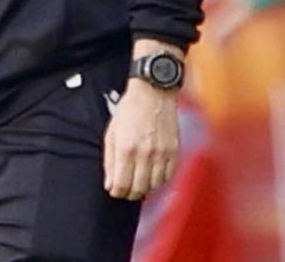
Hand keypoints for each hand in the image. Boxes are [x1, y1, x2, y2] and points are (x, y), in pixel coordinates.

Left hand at [103, 77, 180, 200]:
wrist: (153, 91)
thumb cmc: (130, 110)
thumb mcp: (111, 134)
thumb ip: (110, 162)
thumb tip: (110, 185)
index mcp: (126, 150)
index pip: (121, 185)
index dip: (117, 192)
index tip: (116, 190)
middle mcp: (145, 153)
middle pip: (138, 189)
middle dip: (130, 193)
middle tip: (127, 189)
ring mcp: (162, 151)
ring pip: (155, 185)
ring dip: (146, 187)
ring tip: (141, 182)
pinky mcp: (174, 148)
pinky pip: (169, 174)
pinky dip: (161, 180)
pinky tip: (155, 175)